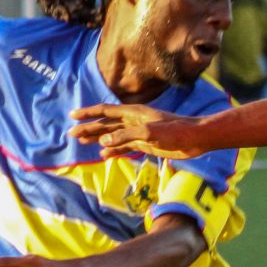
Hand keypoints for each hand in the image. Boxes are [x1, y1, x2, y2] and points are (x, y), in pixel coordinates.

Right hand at [68, 104, 205, 158]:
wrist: (196, 138)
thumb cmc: (176, 132)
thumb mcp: (150, 134)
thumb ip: (126, 137)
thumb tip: (103, 142)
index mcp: (133, 114)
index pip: (105, 112)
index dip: (88, 114)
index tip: (72, 116)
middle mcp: (133, 122)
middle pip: (105, 125)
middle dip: (88, 128)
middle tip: (71, 134)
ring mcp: (139, 133)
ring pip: (112, 136)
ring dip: (97, 138)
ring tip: (82, 142)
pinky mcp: (146, 144)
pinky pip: (124, 147)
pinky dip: (112, 150)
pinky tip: (103, 155)